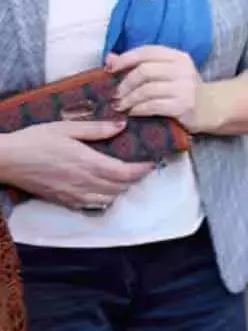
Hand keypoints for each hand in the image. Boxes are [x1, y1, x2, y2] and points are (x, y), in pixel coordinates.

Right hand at [0, 121, 154, 210]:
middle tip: (139, 166)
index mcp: (87, 162)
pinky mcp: (63, 200)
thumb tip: (122, 125)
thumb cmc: (35, 139)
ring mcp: (73, 194)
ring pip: (108, 199)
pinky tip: (102, 188)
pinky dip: (103, 199)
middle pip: (120, 187)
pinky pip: (91, 205)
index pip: (124, 173)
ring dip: (120, 189)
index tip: (150, 162)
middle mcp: (83, 182)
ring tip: (123, 176)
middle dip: (133, 178)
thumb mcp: (66, 127)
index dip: (141, 170)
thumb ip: (96, 129)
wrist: (6, 160)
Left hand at [107, 46, 205, 131]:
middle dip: (125, 84)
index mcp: (178, 57)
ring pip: (146, 90)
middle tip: (116, 94)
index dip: (125, 59)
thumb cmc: (183, 89)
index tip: (110, 70)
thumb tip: (109, 57)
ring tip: (121, 105)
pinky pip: (153, 106)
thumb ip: (139, 64)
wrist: (209, 108)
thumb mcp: (165, 72)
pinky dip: (138, 109)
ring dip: (129, 99)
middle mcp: (183, 69)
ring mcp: (185, 87)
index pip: (147, 51)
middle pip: (144, 71)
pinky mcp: (183, 105)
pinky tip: (133, 112)